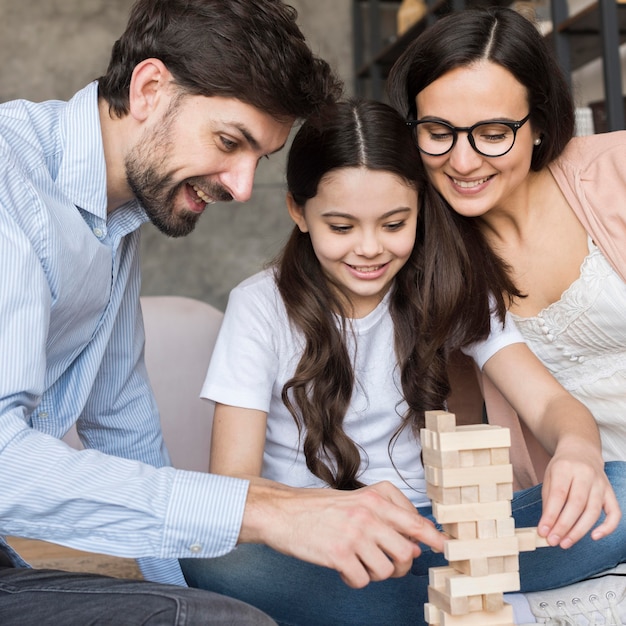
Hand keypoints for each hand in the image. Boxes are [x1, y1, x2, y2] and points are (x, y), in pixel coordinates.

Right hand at [240, 478, 444, 587]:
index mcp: (375, 498)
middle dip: (399, 565)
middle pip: (406, 552)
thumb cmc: (319, 507)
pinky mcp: (339, 554)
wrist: (282, 512)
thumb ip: (387, 514)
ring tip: (356, 561)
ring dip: (373, 573)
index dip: (433, 538)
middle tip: (384, 563)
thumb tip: (417, 542)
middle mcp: (368, 514)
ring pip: (386, 570)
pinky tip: (341, 566)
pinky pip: (362, 581)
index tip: (443, 547)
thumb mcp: (356, 499)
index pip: (415, 522)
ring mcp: (354, 535)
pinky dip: (353, 579)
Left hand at [538, 445, 620, 547]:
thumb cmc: (562, 467)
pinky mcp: (610, 492)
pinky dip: (607, 527)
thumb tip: (547, 526)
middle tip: (554, 541)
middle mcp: (585, 474)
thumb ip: (549, 500)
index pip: (559, 494)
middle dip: (564, 526)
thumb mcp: (549, 476)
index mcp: (566, 467)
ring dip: (579, 531)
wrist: (581, 451)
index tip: (543, 531)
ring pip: (593, 511)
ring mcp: (601, 484)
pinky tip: (594, 537)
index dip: (551, 515)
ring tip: (565, 543)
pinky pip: (614, 513)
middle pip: (577, 505)